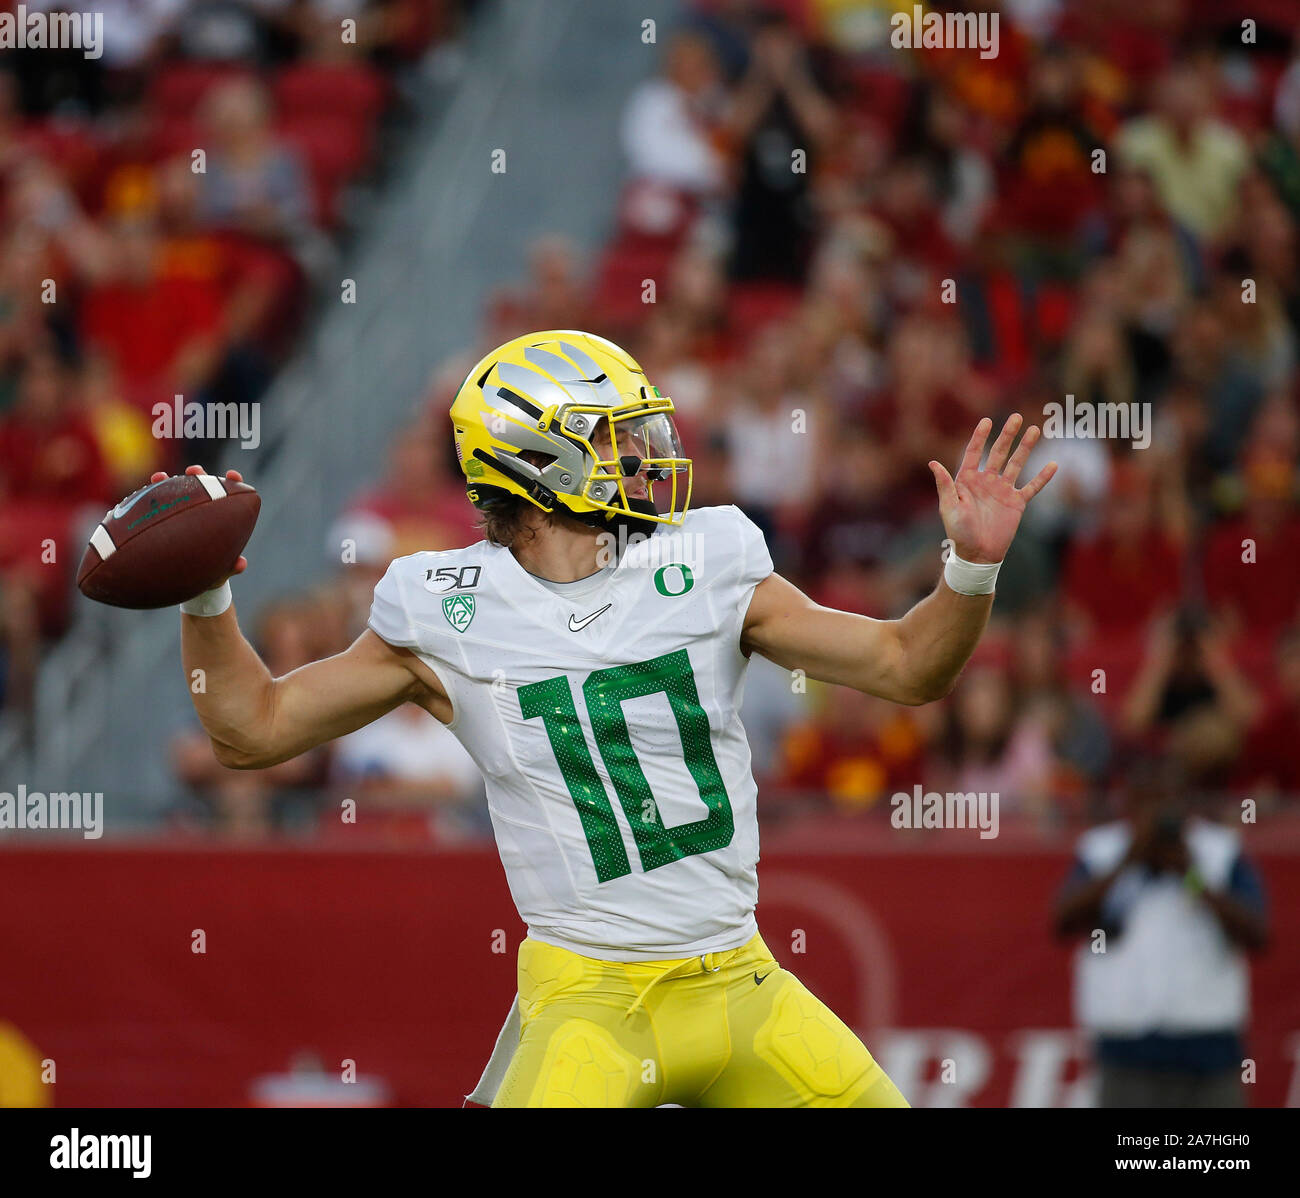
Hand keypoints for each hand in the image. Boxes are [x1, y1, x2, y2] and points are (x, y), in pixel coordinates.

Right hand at [152, 464, 248, 577]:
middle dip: (198, 475)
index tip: (232, 476)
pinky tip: (137, 497)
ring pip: (175, 492)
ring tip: (160, 477)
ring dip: (168, 482)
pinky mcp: (160, 520)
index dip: (232, 483)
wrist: (186, 582)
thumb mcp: (219, 571)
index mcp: (219, 518)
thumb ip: (230, 567)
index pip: (229, 495)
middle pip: (202, 487)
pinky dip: (148, 499)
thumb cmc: (209, 574)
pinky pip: (153, 507)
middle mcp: (200, 511)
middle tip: (194, 471)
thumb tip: (241, 565)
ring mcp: (180, 513)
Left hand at [929, 415, 1056, 563]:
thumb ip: (945, 485)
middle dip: (1007, 435)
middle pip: (998, 453)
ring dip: (1026, 447)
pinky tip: (1053, 464)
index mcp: (967, 480)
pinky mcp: (1016, 503)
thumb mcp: (949, 507)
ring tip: (1035, 430)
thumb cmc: (959, 533)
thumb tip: (933, 463)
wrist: (977, 555)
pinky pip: (1032, 487)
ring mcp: (1003, 491)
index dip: (980, 437)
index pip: (974, 452)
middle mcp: (986, 482)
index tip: (987, 421)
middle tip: (1016, 417)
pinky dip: (1042, 477)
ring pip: (1017, 464)